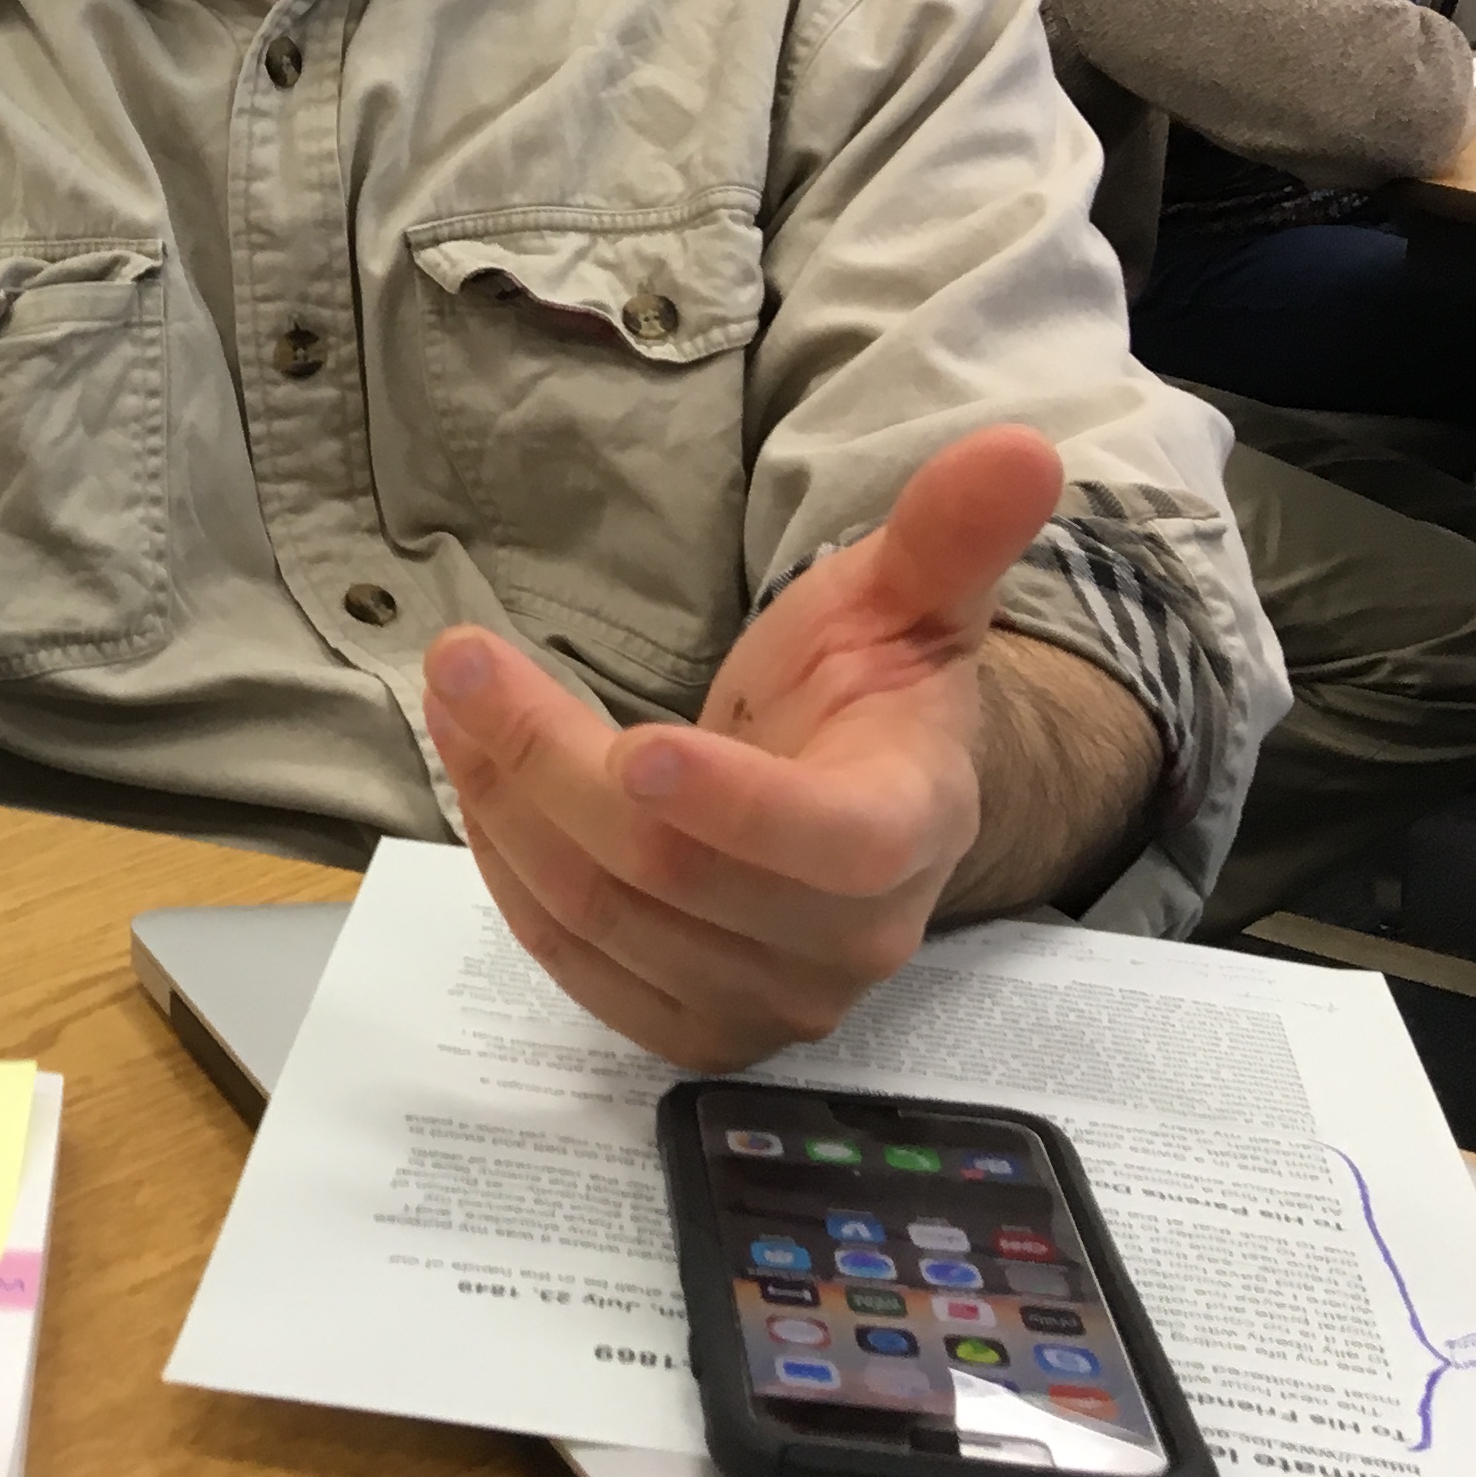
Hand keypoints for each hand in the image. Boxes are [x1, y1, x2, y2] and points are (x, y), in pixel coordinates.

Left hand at [421, 425, 1066, 1069]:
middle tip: (460, 659)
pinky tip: (482, 784)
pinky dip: (508, 872)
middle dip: (544, 758)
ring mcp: (769, 998)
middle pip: (668, 867)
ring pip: (601, 915)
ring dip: (502, 802)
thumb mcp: (906, 599)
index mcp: (910, 825)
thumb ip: (950, 532)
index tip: (635, 745)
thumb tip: (1020, 447)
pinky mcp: (694, 1029)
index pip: (831, 841)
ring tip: (456, 698)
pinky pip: (575, 965)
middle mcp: (848, 938)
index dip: (734, 804)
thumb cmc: (870, 692)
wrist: (859, 805)